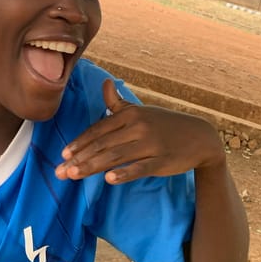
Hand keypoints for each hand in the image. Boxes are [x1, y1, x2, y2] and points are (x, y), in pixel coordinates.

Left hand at [55, 78, 224, 183]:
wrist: (200, 136)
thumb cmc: (164, 124)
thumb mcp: (140, 110)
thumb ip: (117, 102)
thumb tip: (105, 82)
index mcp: (130, 114)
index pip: (99, 130)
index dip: (80, 142)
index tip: (63, 154)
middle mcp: (138, 127)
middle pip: (103, 145)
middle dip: (79, 158)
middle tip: (60, 172)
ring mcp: (151, 144)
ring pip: (116, 156)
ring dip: (92, 167)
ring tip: (74, 175)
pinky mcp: (162, 161)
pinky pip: (140, 168)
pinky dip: (124, 173)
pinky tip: (109, 179)